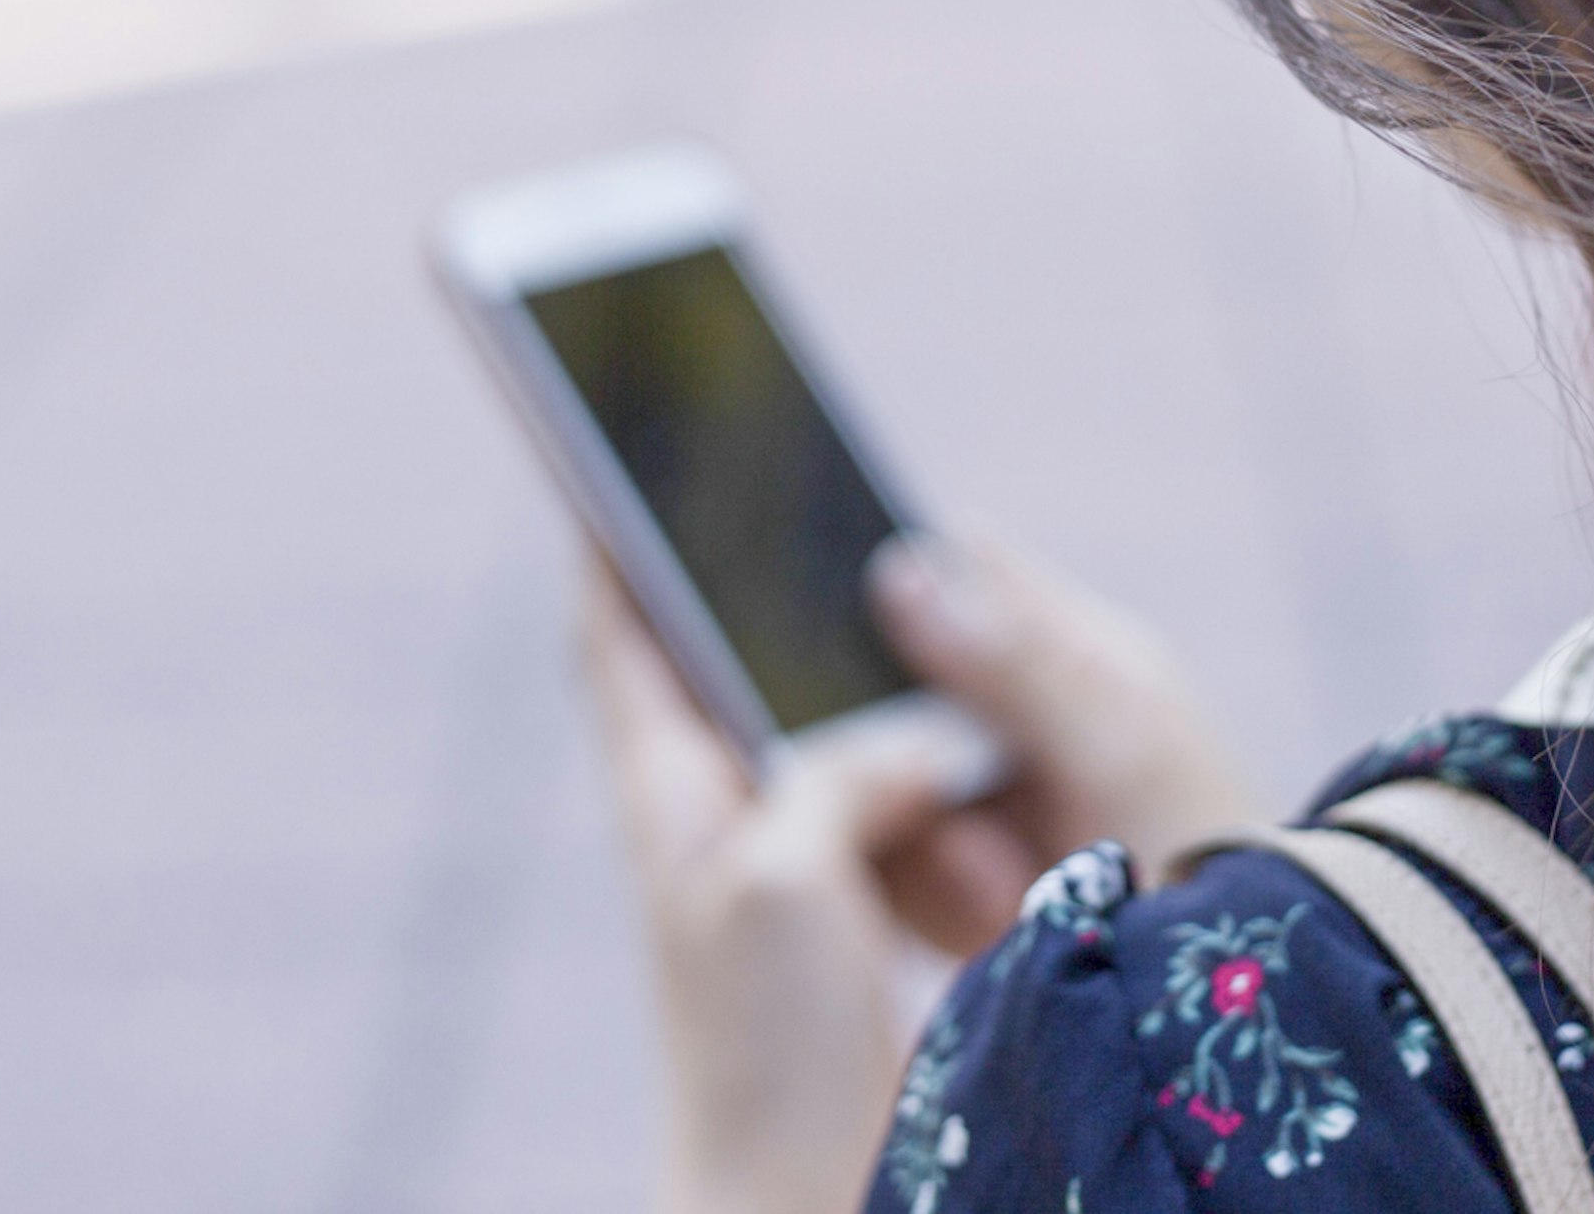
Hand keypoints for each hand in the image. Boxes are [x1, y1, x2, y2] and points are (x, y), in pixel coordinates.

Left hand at [578, 536, 1264, 1213]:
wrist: (802, 1207)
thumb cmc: (760, 1052)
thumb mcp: (783, 874)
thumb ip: (837, 771)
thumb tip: (914, 744)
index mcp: (669, 800)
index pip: (620, 637)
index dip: (615, 541)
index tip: (611, 454)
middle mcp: (718, 831)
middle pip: (739, 677)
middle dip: (779, 607)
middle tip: (812, 519)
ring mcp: (786, 884)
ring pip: (843, 751)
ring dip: (895, 726)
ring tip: (936, 702)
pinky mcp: (856, 932)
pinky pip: (904, 824)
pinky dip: (943, 802)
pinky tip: (982, 792)